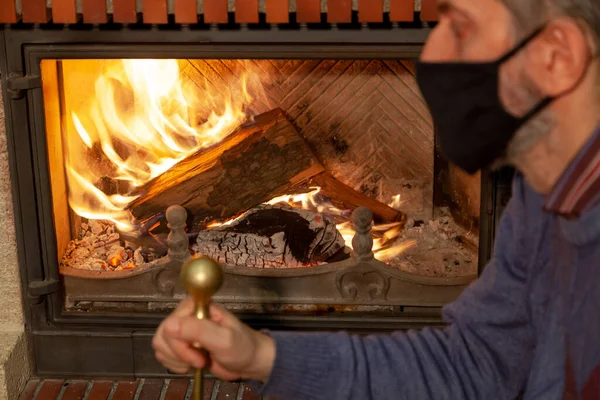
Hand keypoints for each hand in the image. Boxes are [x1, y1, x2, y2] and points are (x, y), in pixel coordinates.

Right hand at [152, 298, 274, 381]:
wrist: (248, 360)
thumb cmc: (241, 346)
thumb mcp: (223, 339)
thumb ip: (198, 330)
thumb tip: (169, 325)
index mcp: (197, 306)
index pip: (172, 323)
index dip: (181, 343)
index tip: (199, 355)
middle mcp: (186, 315)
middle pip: (163, 335)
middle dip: (180, 354)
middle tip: (200, 360)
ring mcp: (182, 330)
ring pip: (161, 345)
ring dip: (177, 359)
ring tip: (197, 361)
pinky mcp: (180, 344)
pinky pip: (163, 354)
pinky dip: (174, 364)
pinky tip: (189, 365)